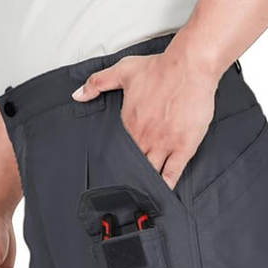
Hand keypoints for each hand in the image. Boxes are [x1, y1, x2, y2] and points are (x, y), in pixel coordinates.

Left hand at [73, 51, 219, 188]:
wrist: (189, 68)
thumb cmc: (160, 69)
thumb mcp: (123, 70)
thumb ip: (98, 83)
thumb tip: (77, 94)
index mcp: (129, 123)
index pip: (119, 150)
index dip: (116, 161)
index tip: (113, 171)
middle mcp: (145, 138)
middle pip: (133, 165)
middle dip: (128, 177)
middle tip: (125, 191)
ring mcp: (165, 145)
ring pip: (151, 173)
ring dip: (145, 185)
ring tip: (140, 199)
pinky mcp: (183, 148)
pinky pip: (173, 174)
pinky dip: (166, 186)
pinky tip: (162, 196)